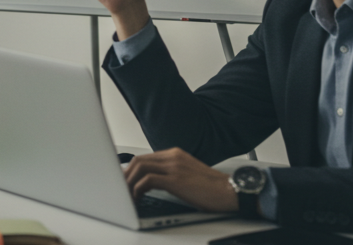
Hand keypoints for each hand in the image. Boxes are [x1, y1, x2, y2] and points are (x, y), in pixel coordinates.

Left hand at [124, 148, 239, 212]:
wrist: (231, 192)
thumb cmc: (211, 188)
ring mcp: (174, 166)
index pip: (145, 157)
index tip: (123, 179)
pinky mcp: (176, 179)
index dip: (130, 169)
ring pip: (140, 167)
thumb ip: (170, 174)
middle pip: (139, 160)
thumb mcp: (187, 176)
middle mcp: (173, 157)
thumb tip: (149, 184)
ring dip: (129, 182)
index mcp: (175, 154)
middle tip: (120, 189)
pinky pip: (148, 180)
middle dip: (126, 175)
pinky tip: (137, 198)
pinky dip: (138, 189)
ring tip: (126, 195)